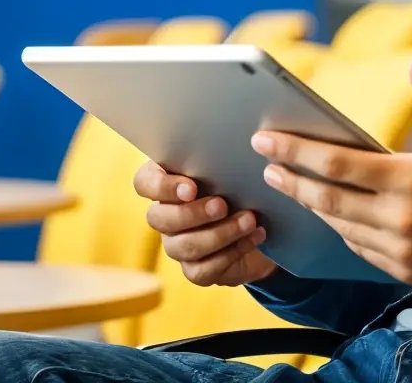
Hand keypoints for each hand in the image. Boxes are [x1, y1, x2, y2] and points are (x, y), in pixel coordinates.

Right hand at [133, 161, 276, 286]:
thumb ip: (223, 154)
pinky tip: (254, 237)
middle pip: (159, 218)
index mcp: (168, 182)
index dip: (162, 187)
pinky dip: (233, 252)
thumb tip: (242, 140)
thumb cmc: (244, 183)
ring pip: (183, 246)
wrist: (266, 221)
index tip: (192, 188)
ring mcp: (177, 245)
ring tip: (249, 220)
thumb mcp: (236, 164)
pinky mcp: (196, 270)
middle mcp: (166, 215)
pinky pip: (203, 269)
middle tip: (222, 205)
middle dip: (193, 213)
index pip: (145, 182)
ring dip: (219, 234)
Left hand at [255, 59, 411, 287]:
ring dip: (313, 206)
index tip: (267, 140)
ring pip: (339, 226)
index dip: (297, 151)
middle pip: (327, 199)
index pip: (338, 163)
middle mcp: (400, 216)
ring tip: (292, 186)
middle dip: (292, 180)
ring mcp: (400, 248)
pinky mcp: (405, 270)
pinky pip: (359, 248)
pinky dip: (342, 229)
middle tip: (266, 165)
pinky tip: (332, 214)